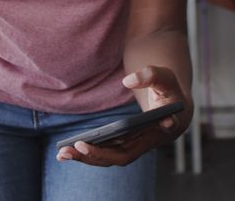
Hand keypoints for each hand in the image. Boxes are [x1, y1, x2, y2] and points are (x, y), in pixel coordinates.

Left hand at [55, 66, 191, 166]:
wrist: (172, 107)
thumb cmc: (168, 90)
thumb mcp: (165, 77)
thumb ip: (151, 75)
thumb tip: (128, 81)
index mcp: (160, 128)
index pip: (143, 141)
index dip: (123, 145)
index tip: (93, 141)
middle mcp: (146, 143)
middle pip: (120, 156)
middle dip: (97, 154)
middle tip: (74, 148)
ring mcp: (134, 147)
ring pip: (110, 158)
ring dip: (87, 158)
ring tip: (62, 154)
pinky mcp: (124, 146)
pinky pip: (104, 153)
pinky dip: (87, 155)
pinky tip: (66, 152)